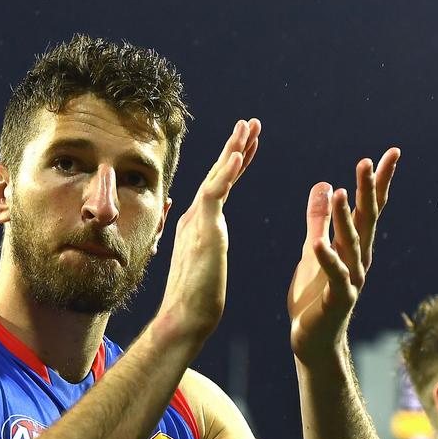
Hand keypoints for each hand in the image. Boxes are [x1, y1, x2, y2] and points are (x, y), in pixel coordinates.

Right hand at [156, 118, 259, 344]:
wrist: (186, 316)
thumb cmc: (196, 298)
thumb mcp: (205, 262)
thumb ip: (205, 244)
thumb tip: (207, 238)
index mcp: (199, 223)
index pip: (220, 185)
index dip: (235, 162)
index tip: (249, 143)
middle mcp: (195, 216)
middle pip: (218, 173)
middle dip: (236, 146)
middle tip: (251, 122)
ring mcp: (197, 220)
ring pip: (216, 176)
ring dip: (234, 149)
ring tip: (249, 127)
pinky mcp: (201, 229)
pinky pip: (214, 193)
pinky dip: (226, 172)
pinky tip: (239, 154)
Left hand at [288, 148, 399, 362]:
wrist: (313, 340)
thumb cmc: (314, 296)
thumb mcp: (313, 249)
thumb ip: (319, 219)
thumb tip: (326, 184)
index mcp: (354, 246)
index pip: (370, 207)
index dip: (379, 181)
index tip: (391, 153)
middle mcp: (360, 259)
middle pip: (367, 219)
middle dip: (368, 190)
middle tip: (368, 161)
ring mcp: (352, 279)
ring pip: (351, 243)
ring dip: (347, 217)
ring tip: (341, 191)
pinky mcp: (337, 298)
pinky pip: (334, 275)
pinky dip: (327, 258)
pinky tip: (320, 242)